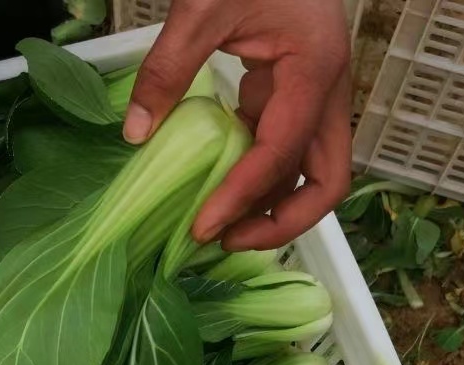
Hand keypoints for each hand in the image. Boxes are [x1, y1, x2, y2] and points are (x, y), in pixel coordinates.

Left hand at [124, 0, 350, 250]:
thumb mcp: (201, 5)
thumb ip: (167, 69)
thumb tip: (136, 134)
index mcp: (312, 69)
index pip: (281, 154)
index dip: (242, 198)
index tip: (201, 228)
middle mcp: (325, 92)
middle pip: (326, 184)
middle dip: (280, 224)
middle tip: (225, 242)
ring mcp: (313, 99)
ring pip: (308, 176)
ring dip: (268, 210)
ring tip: (216, 230)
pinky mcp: (292, 98)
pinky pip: (283, 156)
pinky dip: (256, 182)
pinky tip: (216, 193)